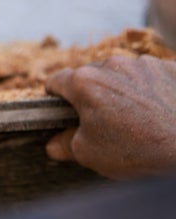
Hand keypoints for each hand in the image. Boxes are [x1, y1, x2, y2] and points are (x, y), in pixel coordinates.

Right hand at [45, 55, 175, 178]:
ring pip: (121, 75)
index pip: (55, 81)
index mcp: (84, 82)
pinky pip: (151, 76)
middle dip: (92, 96)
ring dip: (122, 91)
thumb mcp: (91, 154)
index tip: (63, 112)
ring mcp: (144, 63)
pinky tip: (159, 112)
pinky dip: (150, 90)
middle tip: (105, 123)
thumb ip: (65, 145)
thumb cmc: (139, 151)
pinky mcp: (170, 67)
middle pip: (90, 77)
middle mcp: (111, 64)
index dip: (55, 98)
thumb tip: (54, 144)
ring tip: (138, 119)